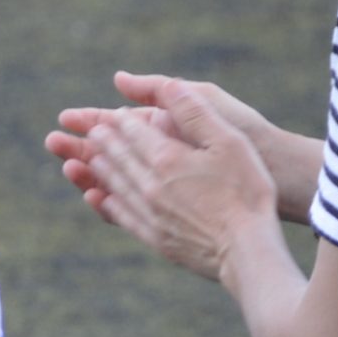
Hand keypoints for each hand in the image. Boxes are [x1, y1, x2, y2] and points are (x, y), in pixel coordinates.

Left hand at [53, 78, 277, 280]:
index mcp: (166, 159)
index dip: (123, 121)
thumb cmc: (246, 192)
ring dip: (100, 169)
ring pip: (116, 185)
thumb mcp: (229, 142)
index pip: (135, 133)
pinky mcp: (155, 238)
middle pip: (119, 158)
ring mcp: (150, 214)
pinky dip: (107, 203)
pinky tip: (102, 199)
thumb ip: (195, 112)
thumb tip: (170, 85)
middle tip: (91, 132)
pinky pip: (121, 216)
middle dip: (103, 142)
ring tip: (91, 159)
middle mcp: (150, 186)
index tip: (113, 114)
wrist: (247, 251)